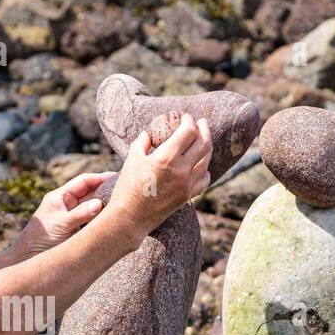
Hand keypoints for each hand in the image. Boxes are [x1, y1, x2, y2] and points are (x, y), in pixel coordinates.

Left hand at [13, 171, 118, 257]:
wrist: (27, 261)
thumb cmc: (38, 240)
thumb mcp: (60, 225)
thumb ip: (80, 214)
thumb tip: (99, 204)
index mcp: (60, 198)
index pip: (84, 182)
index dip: (100, 178)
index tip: (117, 177)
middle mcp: (67, 206)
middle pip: (91, 194)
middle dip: (107, 192)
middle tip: (126, 192)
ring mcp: (72, 220)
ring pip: (93, 210)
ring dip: (106, 208)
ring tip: (124, 207)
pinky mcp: (76, 233)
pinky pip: (92, 224)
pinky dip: (102, 222)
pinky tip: (114, 223)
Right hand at [105, 113, 212, 242]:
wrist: (130, 217)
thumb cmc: (127, 187)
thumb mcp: (132, 159)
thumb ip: (142, 143)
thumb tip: (148, 134)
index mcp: (166, 157)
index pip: (188, 131)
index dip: (190, 121)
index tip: (186, 117)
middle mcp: (181, 169)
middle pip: (204, 143)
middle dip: (204, 129)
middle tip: (201, 123)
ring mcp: (187, 184)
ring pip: (207, 161)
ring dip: (207, 147)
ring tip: (203, 141)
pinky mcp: (187, 196)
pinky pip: (205, 180)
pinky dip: (206, 170)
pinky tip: (203, 167)